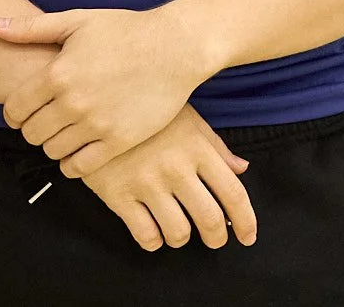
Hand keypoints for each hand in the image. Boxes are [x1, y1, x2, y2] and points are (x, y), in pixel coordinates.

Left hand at [0, 7, 214, 178]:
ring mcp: (97, 124)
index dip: (14, 112)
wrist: (174, 47)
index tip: (23, 110)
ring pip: (53, 152)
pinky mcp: (119, 141)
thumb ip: (30, 28)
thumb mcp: (76, 21)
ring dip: (52, 145)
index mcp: (58, 73)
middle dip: (32, 129)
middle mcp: (73, 102)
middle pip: (31, 134)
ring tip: (63, 133)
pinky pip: (81, 167)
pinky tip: (78, 150)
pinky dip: (72, 164)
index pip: (15, 109)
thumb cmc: (124, 30)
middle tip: (43, 122)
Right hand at [82, 103, 257, 250]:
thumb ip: (215, 146)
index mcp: (197, 148)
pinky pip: (145, 235)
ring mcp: (145, 182)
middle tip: (215, 240)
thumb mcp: (187, 118)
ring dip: (182, 238)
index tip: (247, 237)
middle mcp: (175, 167)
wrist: (95, 102)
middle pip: (210, 220)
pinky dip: (154, 241)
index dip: (247, 221)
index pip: (233, 193)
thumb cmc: (148, 110)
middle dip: (217, 238)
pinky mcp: (117, 194)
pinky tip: (153, 230)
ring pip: (178, 233)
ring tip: (178, 230)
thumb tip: (242, 169)